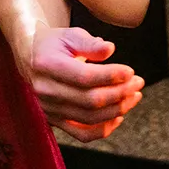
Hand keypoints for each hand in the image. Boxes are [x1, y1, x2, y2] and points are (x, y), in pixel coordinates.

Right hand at [22, 26, 143, 141]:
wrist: (30, 57)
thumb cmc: (54, 44)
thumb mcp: (70, 35)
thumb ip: (90, 43)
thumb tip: (109, 49)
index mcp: (47, 65)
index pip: (84, 77)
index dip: (110, 76)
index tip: (130, 71)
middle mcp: (45, 90)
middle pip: (89, 100)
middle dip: (120, 93)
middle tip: (138, 82)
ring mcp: (49, 108)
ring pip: (89, 118)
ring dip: (117, 109)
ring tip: (134, 96)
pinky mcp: (54, 120)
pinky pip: (82, 134)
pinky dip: (104, 129)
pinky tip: (119, 116)